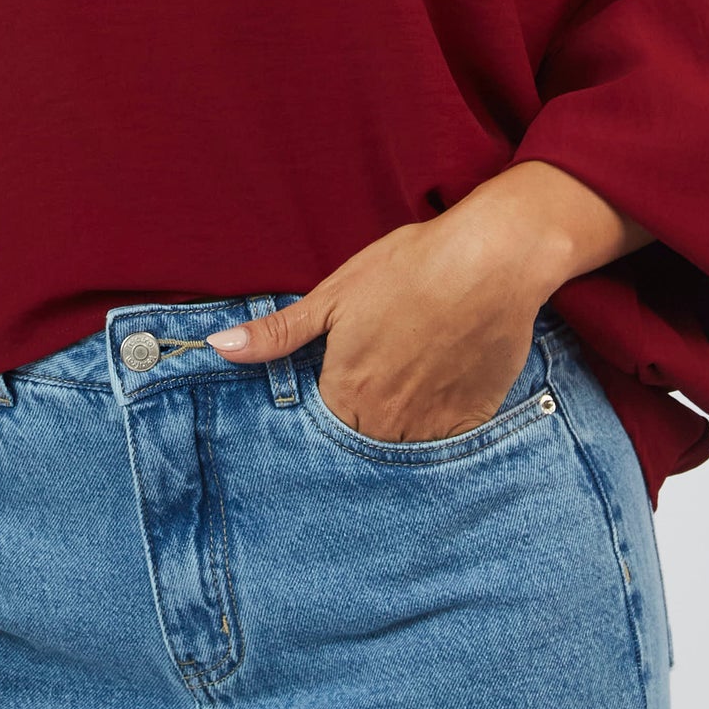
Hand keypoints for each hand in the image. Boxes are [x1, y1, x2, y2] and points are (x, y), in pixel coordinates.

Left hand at [207, 160, 644, 443]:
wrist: (490, 261)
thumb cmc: (409, 269)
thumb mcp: (334, 294)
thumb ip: (277, 333)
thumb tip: (218, 347)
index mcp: (344, 392)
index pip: (320, 429)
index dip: (329, 405)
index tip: (340, 386)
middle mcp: (385, 420)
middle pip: (362, 441)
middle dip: (361, 421)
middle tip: (380, 379)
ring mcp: (432, 424)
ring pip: (403, 447)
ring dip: (399, 429)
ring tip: (409, 386)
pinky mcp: (473, 419)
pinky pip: (447, 445)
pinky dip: (440, 428)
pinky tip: (442, 391)